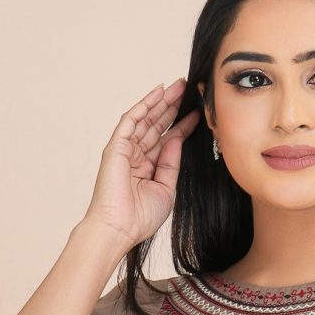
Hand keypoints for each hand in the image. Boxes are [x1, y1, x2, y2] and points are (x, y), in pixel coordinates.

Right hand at [82, 80, 199, 249]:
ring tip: (179, 86)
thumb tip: (177, 138)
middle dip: (173, 107)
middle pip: (157, 125)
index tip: (198, 113)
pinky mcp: (116, 146)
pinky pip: (131, 120)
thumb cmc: (140, 218)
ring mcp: (125, 150)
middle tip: (189, 89)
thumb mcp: (166, 188)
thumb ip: (171, 163)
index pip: (168, 140)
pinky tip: (158, 93)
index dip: (182, 126)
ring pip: (146, 119)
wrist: (120, 229)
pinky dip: (144, 105)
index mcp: (148, 168)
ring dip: (161, 101)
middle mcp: (136, 156)